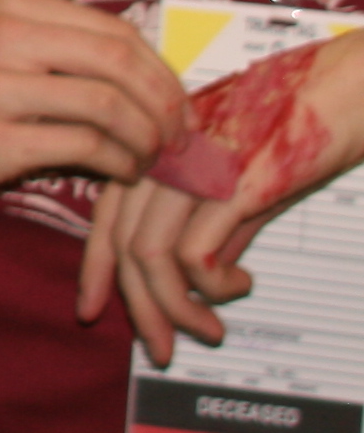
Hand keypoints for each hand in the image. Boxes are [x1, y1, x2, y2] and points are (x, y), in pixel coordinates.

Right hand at [0, 0, 189, 197]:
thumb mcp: (4, 52)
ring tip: (151, 158)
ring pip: (109, 105)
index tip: (181, 105)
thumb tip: (155, 76)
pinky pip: (86, 146)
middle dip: (165, 103)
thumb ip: (62, 49)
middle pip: (118, 61)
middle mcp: (1, 36)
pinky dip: (121, 163)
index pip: (113, 31)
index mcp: (10, 6)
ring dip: (148, 138)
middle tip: (180, 137)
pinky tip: (123, 173)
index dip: (161, 71)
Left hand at [93, 33, 363, 362]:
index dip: (96, 269)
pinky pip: (194, 250)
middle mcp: (169, 154)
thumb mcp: (250, 174)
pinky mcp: (237, 183)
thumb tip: (206, 273)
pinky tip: (241, 286)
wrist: (350, 83)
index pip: (108, 215)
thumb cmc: (306, 114)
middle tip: (158, 349)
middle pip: (123, 242)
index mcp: (165, 147)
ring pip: (150, 254)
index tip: (94, 308)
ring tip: (209, 331)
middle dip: (136, 307)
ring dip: (176, 309)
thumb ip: (224, 221)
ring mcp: (199, 167)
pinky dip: (211, 286)